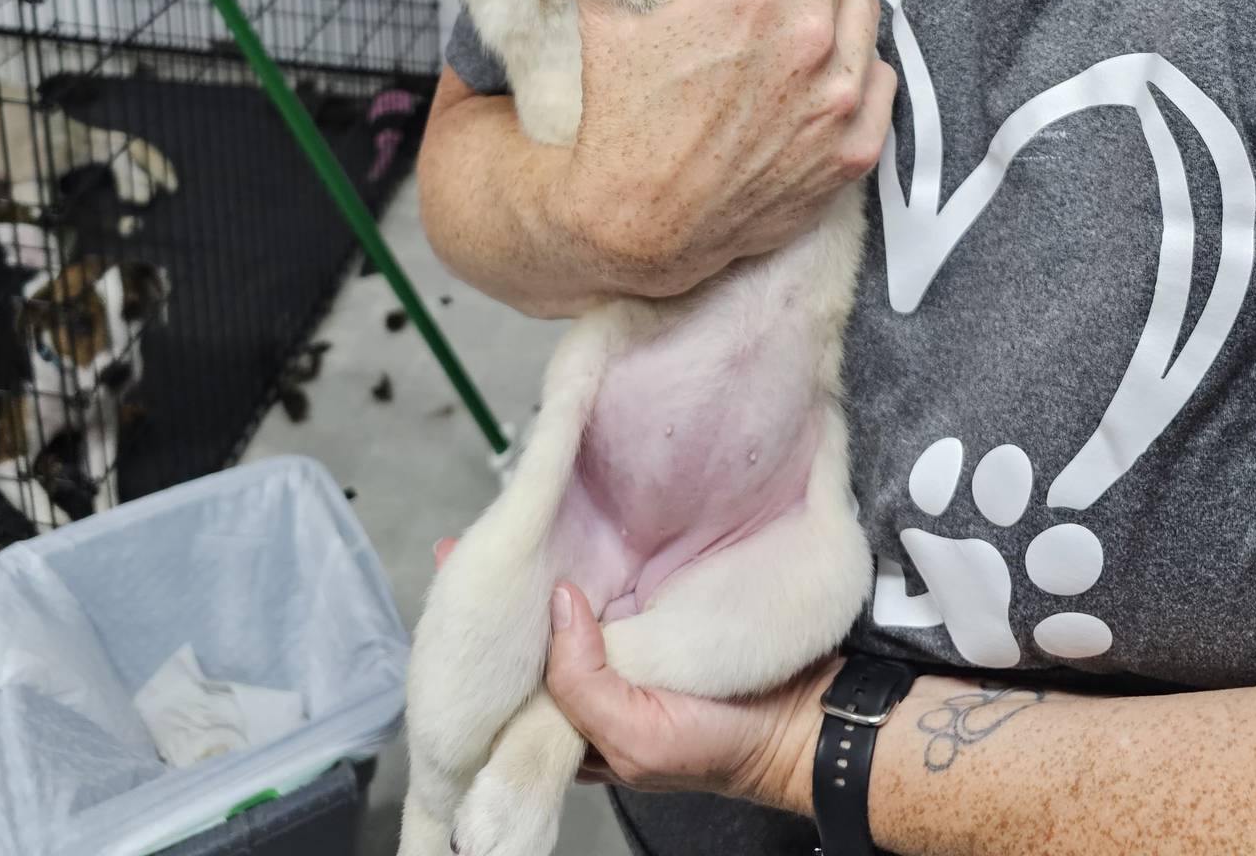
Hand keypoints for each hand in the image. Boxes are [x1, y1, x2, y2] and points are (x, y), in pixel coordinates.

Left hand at [430, 546, 829, 806]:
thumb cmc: (721, 746)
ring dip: (556, 558)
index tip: (453, 565)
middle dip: (513, 582)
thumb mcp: (638, 734)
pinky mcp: (663, 607)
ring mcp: (630, 638)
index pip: (516, 669)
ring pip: (579, 596)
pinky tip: (584, 512)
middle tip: (474, 532)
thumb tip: (558, 604)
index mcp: (574, 716)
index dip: (487, 624)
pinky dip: (604, 546)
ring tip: (517, 510)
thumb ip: (585, 684)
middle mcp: (596, 674)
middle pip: (542, 625)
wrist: (803, 722)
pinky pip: (622, 576)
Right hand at [501, 0, 896, 297]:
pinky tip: (819, 81)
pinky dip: (859, 74)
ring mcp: (837, 95)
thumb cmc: (621, 119)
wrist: (642, 227)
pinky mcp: (855, 146)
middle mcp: (805, 37)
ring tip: (796, 27)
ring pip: (861, 8)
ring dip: (834, 10)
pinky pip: (884, 76)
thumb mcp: (601, 22)